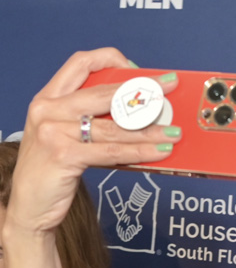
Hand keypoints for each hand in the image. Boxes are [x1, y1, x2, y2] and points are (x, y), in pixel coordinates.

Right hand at [7, 48, 178, 237]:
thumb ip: (87, 119)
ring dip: (150, 129)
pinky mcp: (64, 156)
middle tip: (170, 89)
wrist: (29, 207)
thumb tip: (135, 114)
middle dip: (142, 91)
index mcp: (48, 98)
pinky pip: (111, 152)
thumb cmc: (51, 171)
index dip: (112, 60)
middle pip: (104, 93)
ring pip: (113, 126)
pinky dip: (139, 152)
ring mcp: (54, 132)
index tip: (139, 72)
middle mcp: (48, 109)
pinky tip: (158, 152)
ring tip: (174, 132)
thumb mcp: (62, 135)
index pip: (81, 63)